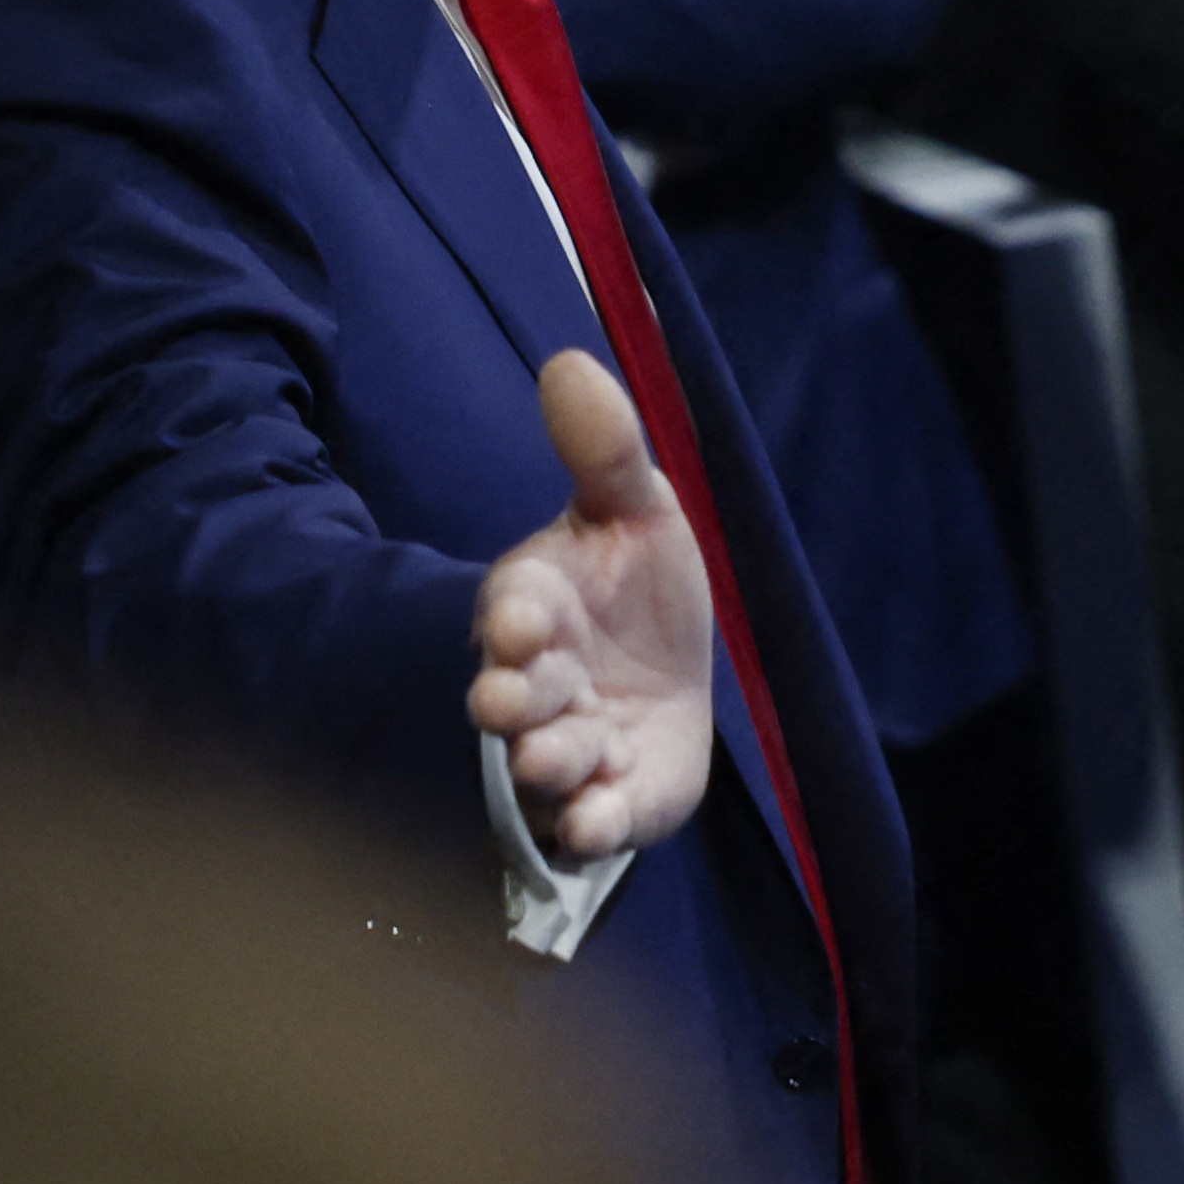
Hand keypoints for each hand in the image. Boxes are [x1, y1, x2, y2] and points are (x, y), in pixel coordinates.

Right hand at [469, 350, 720, 863]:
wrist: (671, 676)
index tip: (521, 619)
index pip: (512, 610)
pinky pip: (589, 824)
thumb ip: (604, 449)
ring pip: (543, 763)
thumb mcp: (634, 510)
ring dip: (549, 760)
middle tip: (514, 701)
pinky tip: (596, 822)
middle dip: (513, 699)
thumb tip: (568, 359)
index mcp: (536, 608)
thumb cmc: (638, 590)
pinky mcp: (611, 803)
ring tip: (558, 758)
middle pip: (514, 697)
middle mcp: (541, 685)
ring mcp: (571, 749)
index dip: (513, 617)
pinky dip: (589, 825)